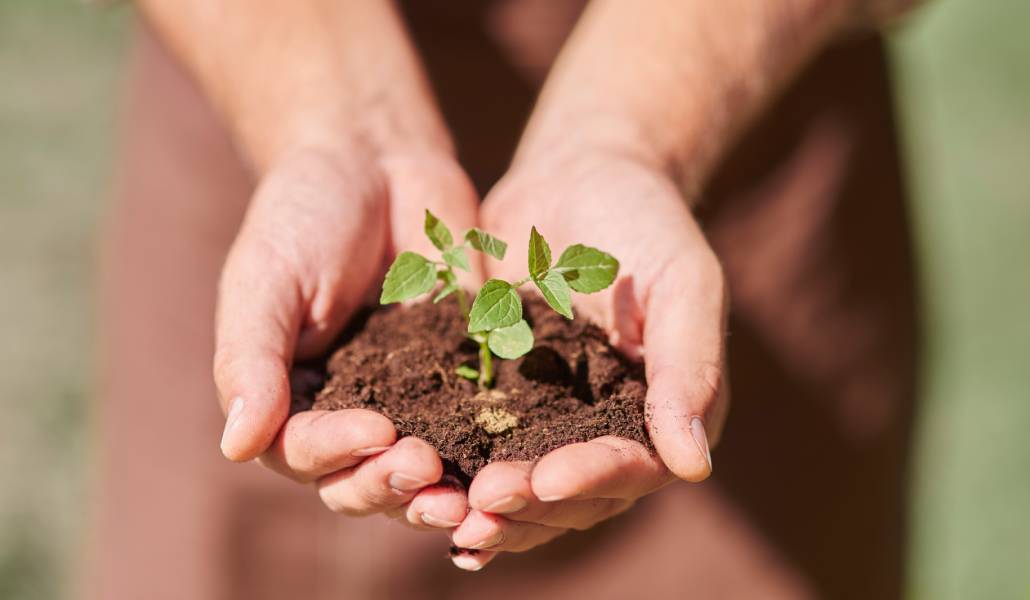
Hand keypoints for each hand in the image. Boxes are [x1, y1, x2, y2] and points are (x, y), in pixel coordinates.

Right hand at [214, 143, 480, 529]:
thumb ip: (251, 361)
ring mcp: (408, 405)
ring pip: (418, 476)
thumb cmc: (304, 217)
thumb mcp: (266, 280)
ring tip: (469, 496)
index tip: (378, 431)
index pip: (304, 454)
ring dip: (439, 494)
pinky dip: (489, 455)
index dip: (338, 454)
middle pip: (361, 482)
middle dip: (392, 484)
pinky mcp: (463, 383)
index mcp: (288, 401)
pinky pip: (476, 430)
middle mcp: (345, 416)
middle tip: (429, 470)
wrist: (378, 162)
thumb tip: (236, 448)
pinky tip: (513, 463)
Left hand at [448, 148, 728, 568]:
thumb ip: (690, 368)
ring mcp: (547, 421)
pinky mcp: (495, 399)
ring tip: (443, 507)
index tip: (548, 479)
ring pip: (520, 488)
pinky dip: (450, 473)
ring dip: (487, 506)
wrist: (579, 175)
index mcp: (659, 415)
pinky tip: (412, 486)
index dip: (592, 479)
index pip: (633, 467)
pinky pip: (473, 446)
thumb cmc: (646, 222)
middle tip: (482, 498)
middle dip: (529, 503)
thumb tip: (693, 467)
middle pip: (571, 496)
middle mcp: (604, 432)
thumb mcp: (683, 283)